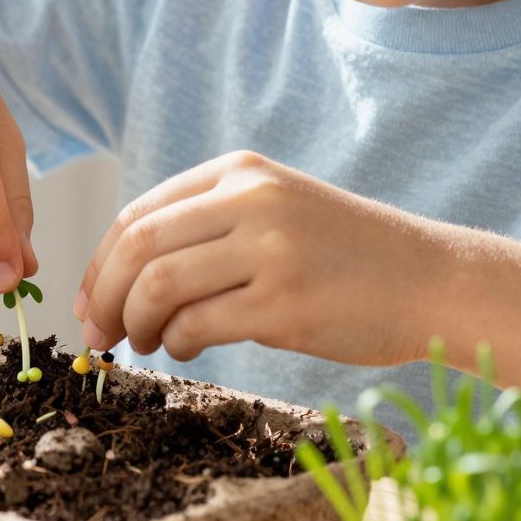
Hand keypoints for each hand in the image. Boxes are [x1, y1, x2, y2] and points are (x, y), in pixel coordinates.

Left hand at [74, 151, 434, 365]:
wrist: (432, 280)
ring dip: (135, 324)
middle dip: (103, 297)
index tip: (88, 301)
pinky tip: (184, 348)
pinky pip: (196, 326)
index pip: (140, 213)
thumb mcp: (277, 211)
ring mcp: (270, 250)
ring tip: (142, 342)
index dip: (99, 263)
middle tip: (98, 335)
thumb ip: (208, 226)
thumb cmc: (346, 257)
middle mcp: (253, 200)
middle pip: (138, 247)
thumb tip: (120, 277)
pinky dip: (175, 343)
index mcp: (242, 171)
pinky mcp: (285, 304)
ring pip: (158, 287)